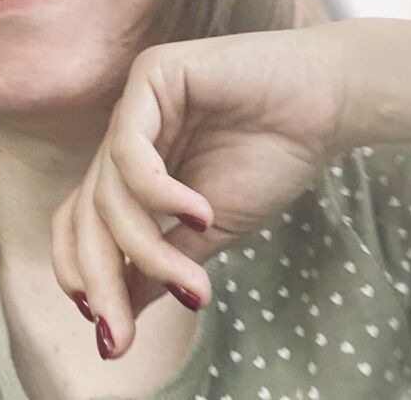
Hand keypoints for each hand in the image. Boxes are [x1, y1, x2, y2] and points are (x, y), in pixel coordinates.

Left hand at [51, 25, 345, 357]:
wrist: (327, 104)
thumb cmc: (275, 159)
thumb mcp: (210, 231)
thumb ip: (161, 266)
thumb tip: (114, 325)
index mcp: (136, 166)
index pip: (83, 222)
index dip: (82, 275)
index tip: (108, 334)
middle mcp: (127, 134)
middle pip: (87, 213)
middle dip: (102, 278)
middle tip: (119, 334)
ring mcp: (135, 104)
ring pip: (107, 192)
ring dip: (144, 247)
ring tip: (190, 276)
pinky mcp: (151, 75)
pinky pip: (130, 152)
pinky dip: (159, 195)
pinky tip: (200, 213)